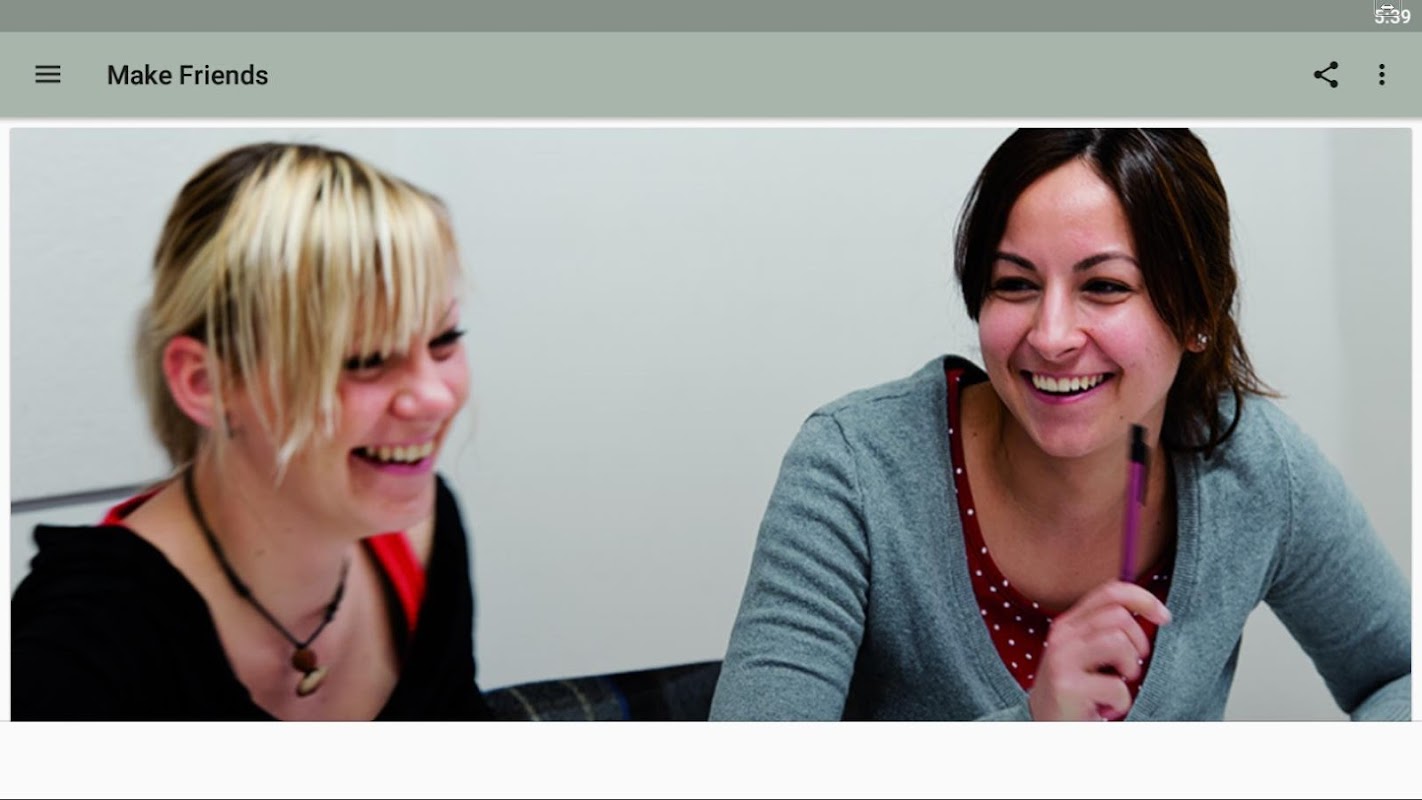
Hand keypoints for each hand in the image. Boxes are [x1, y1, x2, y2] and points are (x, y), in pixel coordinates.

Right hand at [1026, 581, 1170, 720]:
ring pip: (1118, 642)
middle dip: (1138, 643)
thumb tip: (1151, 613)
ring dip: (1129, 669)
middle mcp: (1062, 635)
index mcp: (1069, 623)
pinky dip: (1120, 702)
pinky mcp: (1067, 685)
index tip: (1164, 617)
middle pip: (1119, 616)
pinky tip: (1105, 708)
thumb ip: (1107, 631)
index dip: (1143, 599)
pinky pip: (1116, 686)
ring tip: (1118, 685)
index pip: (1110, 592)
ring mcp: (1062, 658)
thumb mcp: (1087, 654)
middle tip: (1130, 668)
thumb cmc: (1076, 691)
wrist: (1045, 727)